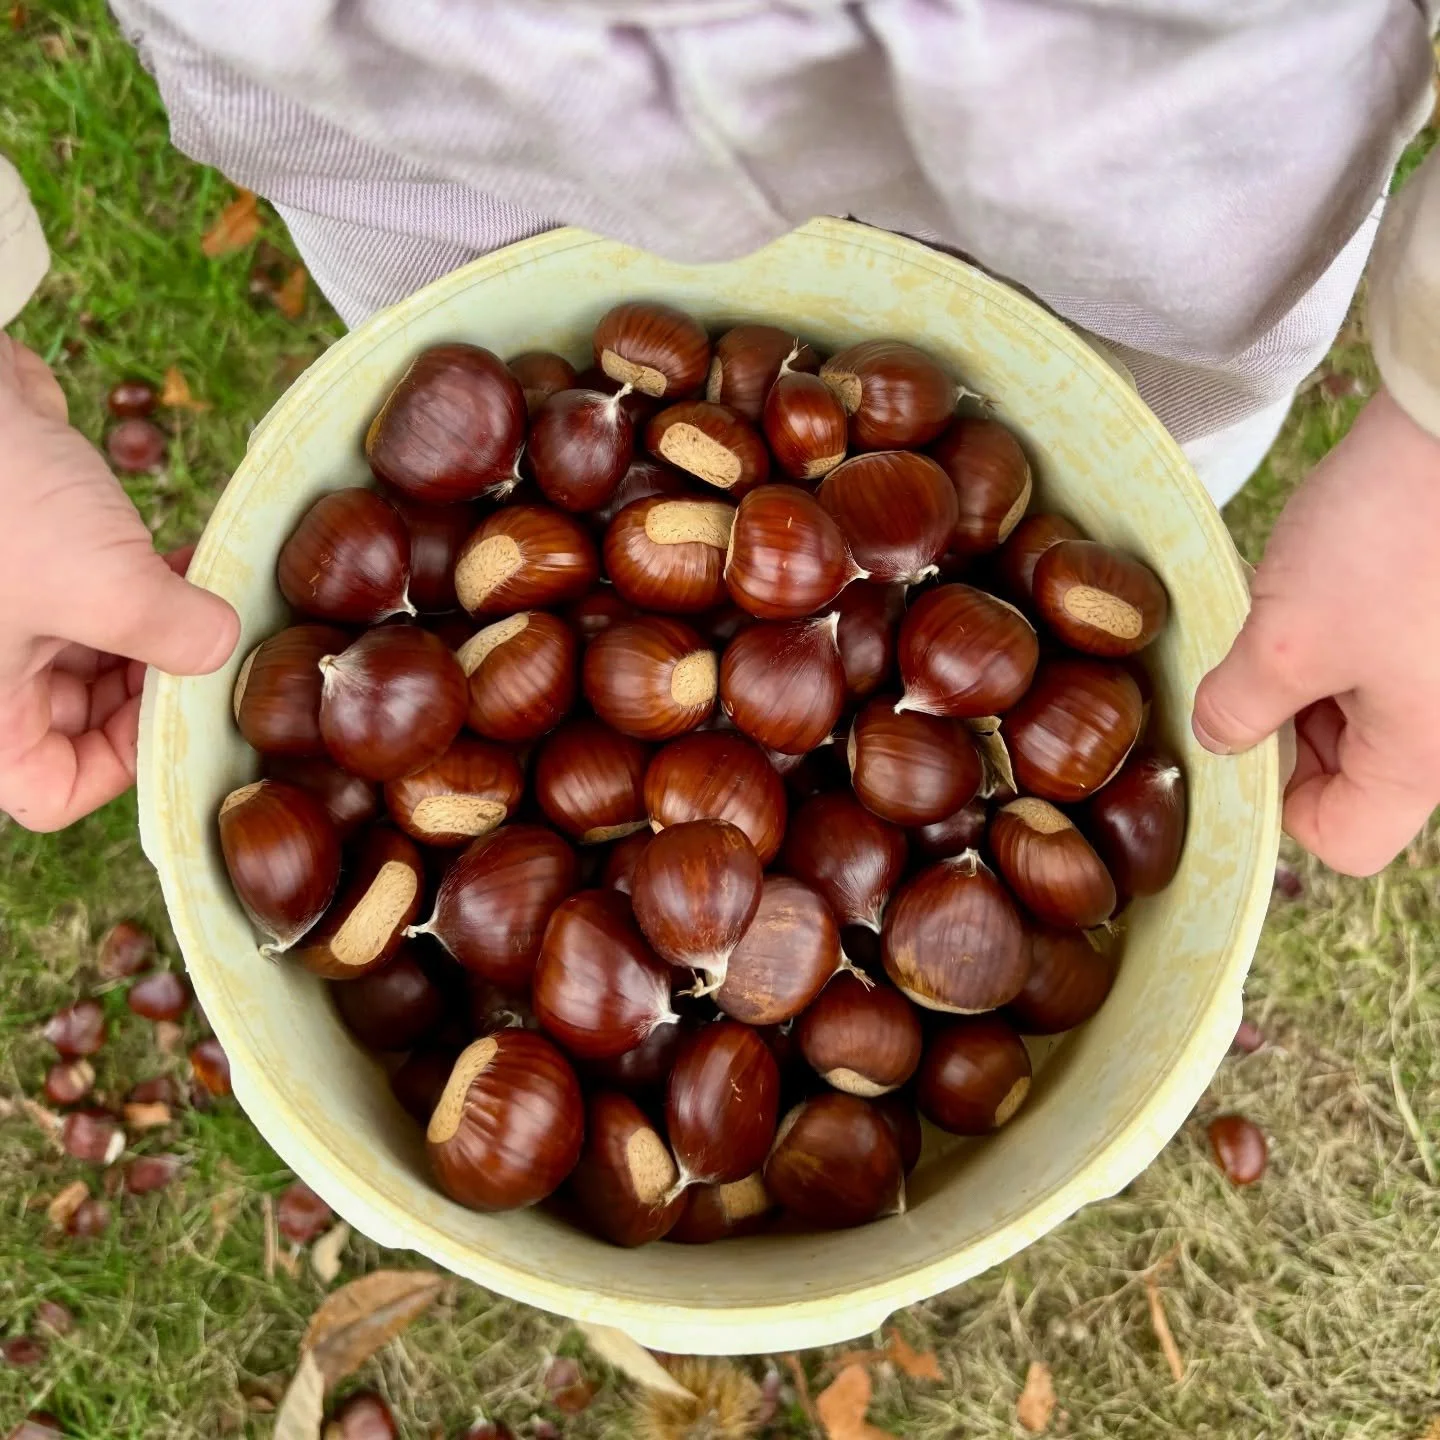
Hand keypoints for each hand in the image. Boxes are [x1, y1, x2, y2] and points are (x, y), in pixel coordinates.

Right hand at [0, 335, 238, 830]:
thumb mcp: (102, 587)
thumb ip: (176, 636)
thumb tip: (223, 649)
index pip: (53, 788)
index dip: (124, 766)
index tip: (187, 715)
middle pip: (85, 723)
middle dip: (159, 688)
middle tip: (222, 653)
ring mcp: (9, 612)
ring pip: (100, 659)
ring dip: (164, 634)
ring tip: (219, 604)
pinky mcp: (32, 556)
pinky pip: (99, 598)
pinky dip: (148, 589)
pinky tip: (194, 563)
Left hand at [1193, 386, 1439, 874]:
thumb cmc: (1391, 536)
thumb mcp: (1286, 638)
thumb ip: (1240, 708)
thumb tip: (1219, 740)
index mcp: (1425, 758)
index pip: (1341, 837)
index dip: (1275, 800)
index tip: (1240, 734)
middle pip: (1348, 775)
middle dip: (1286, 727)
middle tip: (1254, 660)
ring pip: (1358, 715)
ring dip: (1307, 676)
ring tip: (1288, 610)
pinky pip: (1379, 661)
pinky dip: (1335, 638)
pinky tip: (1315, 585)